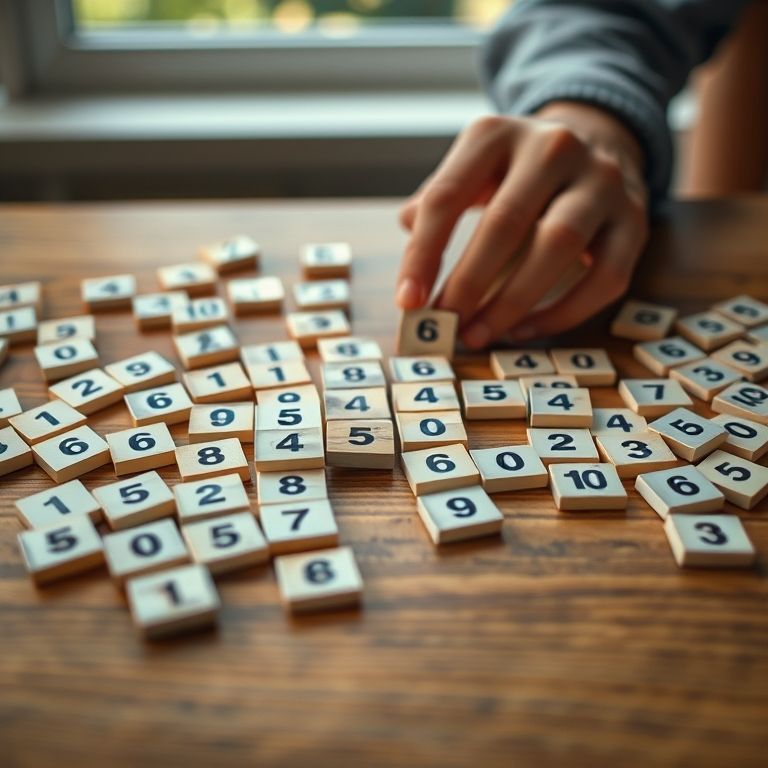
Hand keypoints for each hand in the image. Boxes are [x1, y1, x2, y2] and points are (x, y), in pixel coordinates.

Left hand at [395, 103, 648, 347]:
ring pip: (557, 246)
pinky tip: (523, 330)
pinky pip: (604, 277)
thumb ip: (437, 205)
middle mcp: (553, 147)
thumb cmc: (515, 171)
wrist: (597, 140)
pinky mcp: (634, 219)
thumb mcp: (471, 170)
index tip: (408, 302)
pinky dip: (562, 313)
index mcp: (496, 134)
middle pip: (504, 223)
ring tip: (479, 334)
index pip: (447, 197)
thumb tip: (409, 258)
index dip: (423, 255)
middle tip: (445, 325)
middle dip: (469, 284)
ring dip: (511, 302)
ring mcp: (601, 180)